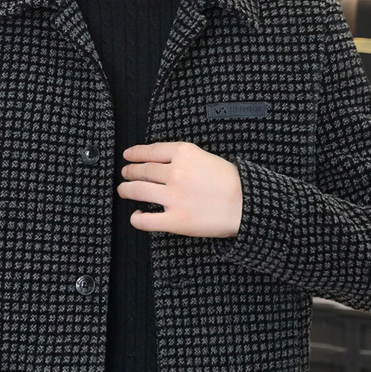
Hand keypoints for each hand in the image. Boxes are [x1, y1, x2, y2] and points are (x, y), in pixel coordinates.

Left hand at [117, 141, 241, 236]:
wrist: (247, 204)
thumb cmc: (233, 182)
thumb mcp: (208, 158)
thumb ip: (185, 158)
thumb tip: (164, 163)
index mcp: (184, 153)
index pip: (151, 151)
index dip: (135, 153)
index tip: (128, 155)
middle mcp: (175, 173)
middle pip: (142, 171)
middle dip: (130, 172)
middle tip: (125, 174)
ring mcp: (173, 197)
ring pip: (138, 191)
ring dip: (126, 190)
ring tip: (123, 190)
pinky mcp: (175, 220)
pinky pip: (146, 220)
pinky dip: (137, 218)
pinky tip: (136, 216)